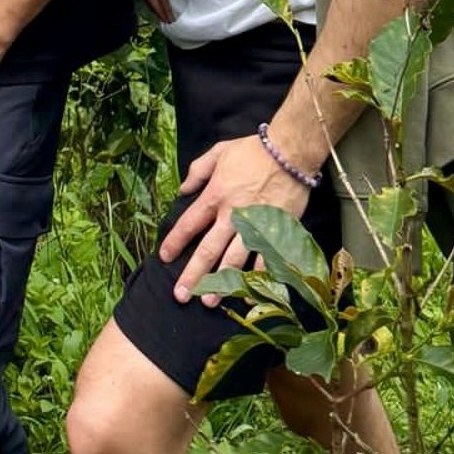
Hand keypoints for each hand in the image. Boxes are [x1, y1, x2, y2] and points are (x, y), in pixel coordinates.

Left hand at [159, 131, 311, 302]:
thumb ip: (198, 170)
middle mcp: (230, 215)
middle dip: (193, 274)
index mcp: (215, 195)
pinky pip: (263, 261)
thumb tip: (183, 189)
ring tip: (209, 302)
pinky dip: (256, 280)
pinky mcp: (274, 233)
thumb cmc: (252, 151)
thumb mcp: (218, 152)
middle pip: (208, 249)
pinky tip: (249, 297)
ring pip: (233, 261)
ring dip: (220, 283)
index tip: (163, 257)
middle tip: (180, 295)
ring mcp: (253, 227)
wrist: (289, 153)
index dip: (175, 241)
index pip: (189, 222)